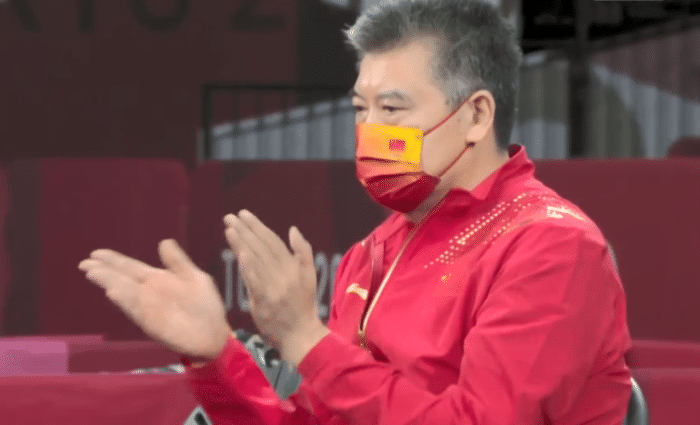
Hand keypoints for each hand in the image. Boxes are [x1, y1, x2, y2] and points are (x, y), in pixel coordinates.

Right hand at [78, 239, 231, 359]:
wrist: (214, 334)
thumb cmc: (205, 306)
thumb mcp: (194, 277)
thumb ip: (178, 262)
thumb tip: (163, 241)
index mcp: (158, 278)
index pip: (130, 267)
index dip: (113, 260)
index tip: (95, 253)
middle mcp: (149, 292)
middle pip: (121, 278)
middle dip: (104, 271)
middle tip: (85, 264)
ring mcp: (148, 307)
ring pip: (124, 292)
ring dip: (110, 283)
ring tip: (94, 273)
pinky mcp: (152, 322)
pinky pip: (135, 309)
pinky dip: (125, 300)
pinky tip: (114, 292)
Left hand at [224, 210, 329, 365]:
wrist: (301, 336)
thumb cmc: (304, 305)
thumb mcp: (310, 276)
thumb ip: (303, 252)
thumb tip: (292, 229)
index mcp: (294, 267)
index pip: (272, 241)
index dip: (257, 226)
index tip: (243, 214)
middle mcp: (284, 275)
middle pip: (262, 247)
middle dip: (245, 230)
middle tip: (230, 217)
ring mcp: (274, 288)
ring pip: (256, 261)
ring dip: (241, 243)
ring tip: (229, 228)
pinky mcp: (264, 302)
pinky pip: (255, 281)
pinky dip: (248, 267)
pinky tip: (239, 254)